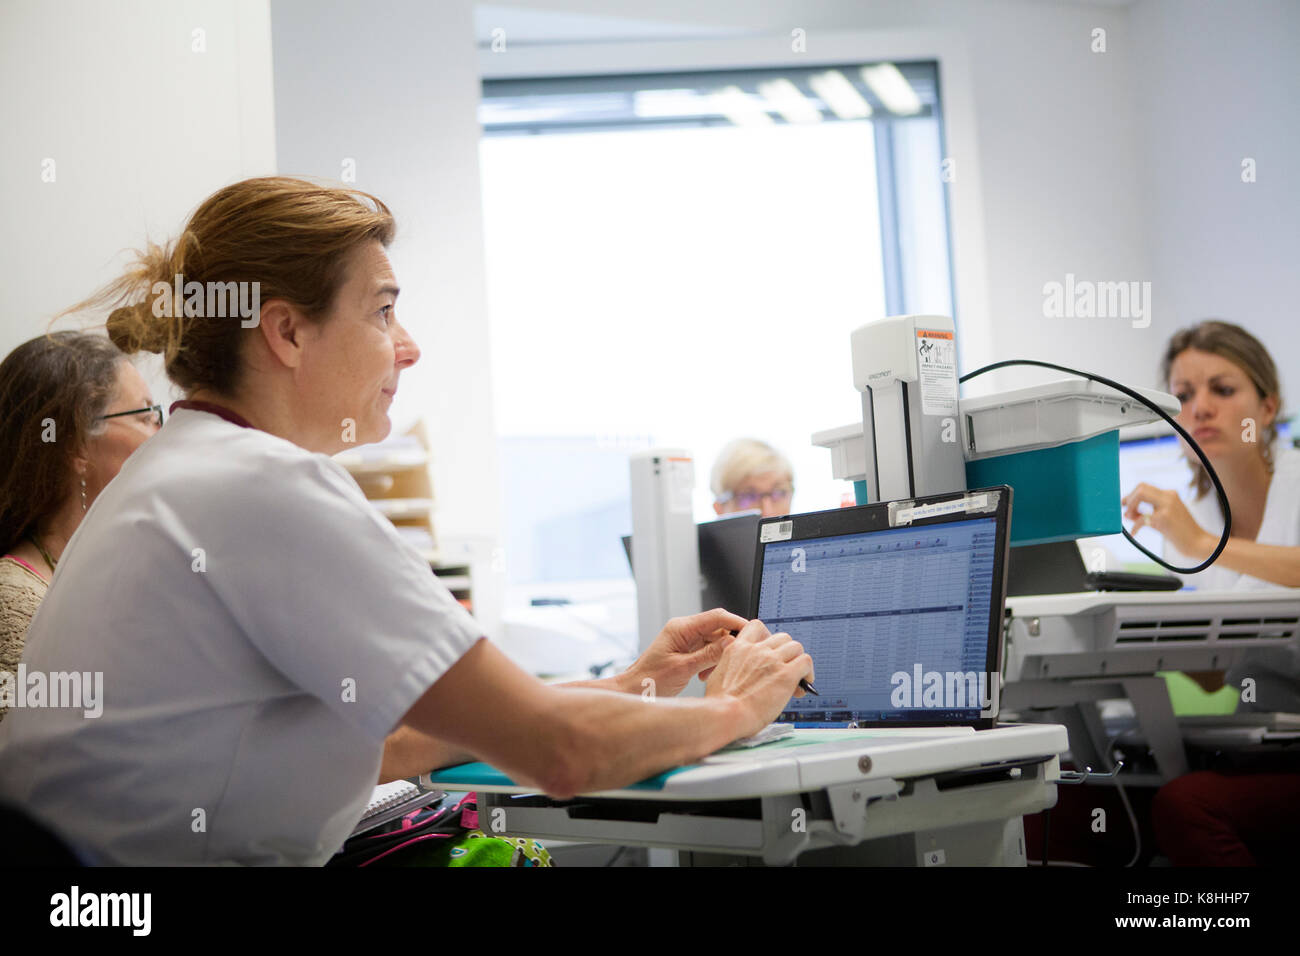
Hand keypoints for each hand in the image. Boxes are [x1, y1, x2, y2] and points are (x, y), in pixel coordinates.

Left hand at [624, 608, 746, 697]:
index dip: (736, 623)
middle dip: (727, 645)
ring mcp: (685, 640)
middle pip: (717, 629)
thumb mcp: (683, 668)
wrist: (634, 691)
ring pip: (714, 641)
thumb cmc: (650, 680)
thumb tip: (732, 643)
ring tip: (711, 674)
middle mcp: (684, 630)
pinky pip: (707, 651)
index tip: (752, 633)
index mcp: (681, 628)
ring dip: (718, 657)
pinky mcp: (686, 651)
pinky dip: (711, 662)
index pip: (716, 617)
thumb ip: (709, 655)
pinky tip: (705, 676)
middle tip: (736, 660)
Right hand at [704, 619, 813, 736]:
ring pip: (796, 647)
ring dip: (798, 660)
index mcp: (738, 649)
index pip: (757, 627)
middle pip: (782, 637)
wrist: (724, 714)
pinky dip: (808, 672)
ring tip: (797, 678)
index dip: (768, 637)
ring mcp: (772, 660)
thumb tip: (745, 675)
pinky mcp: (786, 675)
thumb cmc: (720, 704)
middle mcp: (756, 650)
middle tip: (786, 669)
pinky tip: (802, 686)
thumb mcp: (719, 675)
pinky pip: (806, 662)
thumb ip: (734, 667)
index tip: (771, 650)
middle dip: (786, 652)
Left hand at [1121, 482, 1215, 559]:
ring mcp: (1167, 506)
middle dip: (1129, 498)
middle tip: (1126, 512)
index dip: (1131, 494)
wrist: (1198, 542)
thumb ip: (1146, 514)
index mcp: (1170, 495)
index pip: (1144, 486)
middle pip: (1141, 487)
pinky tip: (1134, 533)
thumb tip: (1127, 513)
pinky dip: (1135, 527)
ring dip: (1130, 507)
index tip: (1124, 504)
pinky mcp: (1164, 518)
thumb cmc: (1181, 532)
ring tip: (1130, 519)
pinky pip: (1141, 519)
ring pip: (1140, 495)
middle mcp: (1169, 497)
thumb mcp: (1163, 518)